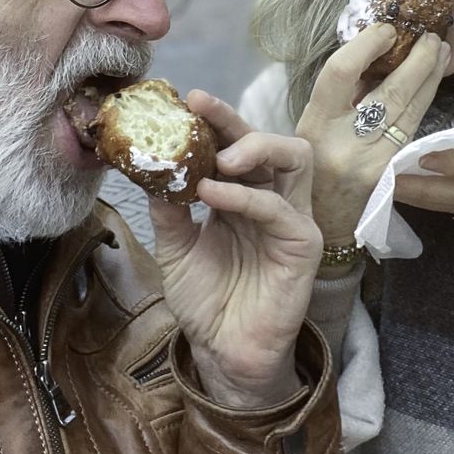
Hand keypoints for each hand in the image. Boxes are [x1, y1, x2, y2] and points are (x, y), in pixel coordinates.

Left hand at [149, 90, 321, 409]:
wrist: (222, 353)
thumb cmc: (206, 300)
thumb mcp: (174, 247)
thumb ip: (168, 208)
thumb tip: (151, 166)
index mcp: (240, 194)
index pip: (233, 144)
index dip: (213, 121)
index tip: (181, 100)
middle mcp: (269, 198)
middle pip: (267, 140)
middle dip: (233, 120)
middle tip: (199, 108)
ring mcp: (290, 218)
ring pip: (294, 158)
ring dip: (255, 146)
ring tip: (218, 157)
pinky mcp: (302, 244)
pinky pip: (280, 208)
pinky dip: (245, 196)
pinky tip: (212, 194)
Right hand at [295, 24, 449, 249]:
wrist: (322, 224)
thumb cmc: (309, 169)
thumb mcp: (311, 128)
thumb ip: (339, 95)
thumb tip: (374, 55)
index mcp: (316, 126)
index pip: (340, 74)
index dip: (366, 46)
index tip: (385, 29)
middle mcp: (345, 144)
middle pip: (390, 93)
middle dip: (417, 60)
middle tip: (431, 36)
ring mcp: (374, 161)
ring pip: (410, 111)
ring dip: (430, 77)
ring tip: (442, 50)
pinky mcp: (393, 172)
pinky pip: (413, 128)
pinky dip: (424, 101)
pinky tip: (432, 83)